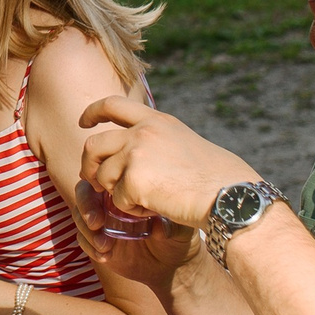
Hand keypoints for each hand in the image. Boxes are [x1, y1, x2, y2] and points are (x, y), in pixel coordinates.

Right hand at [71, 178, 203, 291]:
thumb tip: (158, 226)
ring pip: (79, 216)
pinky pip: (82, 240)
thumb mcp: (181, 228)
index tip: (105, 194)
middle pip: (84, 192)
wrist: (174, 265)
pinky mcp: (98, 242)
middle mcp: (111, 201)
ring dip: (87, 230)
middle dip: (86, 206)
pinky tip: (105, 256)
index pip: (104, 174)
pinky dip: (89, 247)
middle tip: (97, 222)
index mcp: (128, 188)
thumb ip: (171, 224)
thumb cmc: (179, 237)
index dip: (97, 180)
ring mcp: (103, 221)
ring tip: (105, 246)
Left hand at [77, 97, 261, 232]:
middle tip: (96, 181)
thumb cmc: (220, 178)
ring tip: (142, 201)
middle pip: (94, 144)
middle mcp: (143, 132)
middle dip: (89, 165)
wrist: (231, 197)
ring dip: (116, 193)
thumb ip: (160, 142)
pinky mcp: (134, 181)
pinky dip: (131, 210)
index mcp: (157, 121)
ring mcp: (137, 154)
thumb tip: (140, 152)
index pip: (113, 104)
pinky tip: (153, 210)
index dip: (93, 112)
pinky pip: (117, 200)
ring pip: (103, 176)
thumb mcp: (187, 144)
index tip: (83, 122)